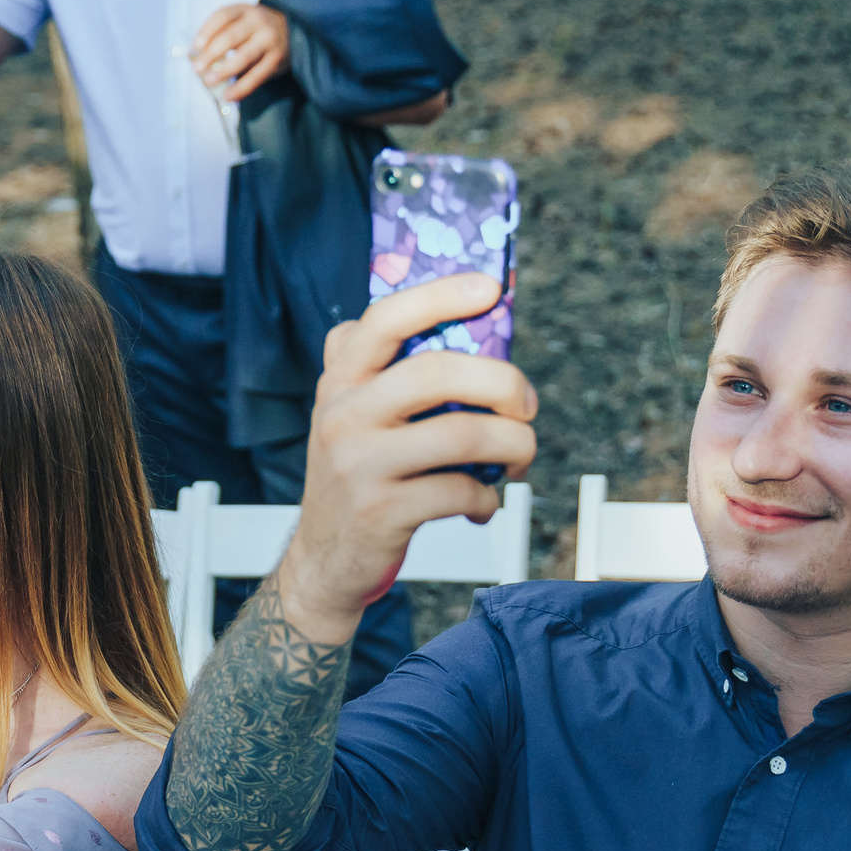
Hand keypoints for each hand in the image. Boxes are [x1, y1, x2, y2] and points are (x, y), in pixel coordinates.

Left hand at [192, 3, 289, 101]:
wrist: (291, 31)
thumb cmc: (255, 30)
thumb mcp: (240, 22)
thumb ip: (221, 34)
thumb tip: (195, 57)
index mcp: (244, 10)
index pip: (222, 16)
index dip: (206, 31)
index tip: (195, 47)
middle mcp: (258, 22)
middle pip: (231, 36)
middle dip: (211, 53)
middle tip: (197, 68)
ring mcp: (269, 40)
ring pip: (244, 56)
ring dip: (224, 71)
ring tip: (210, 81)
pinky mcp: (276, 60)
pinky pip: (257, 76)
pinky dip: (242, 88)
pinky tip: (229, 96)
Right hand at [278, 274, 535, 639]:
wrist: (323, 560)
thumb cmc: (359, 478)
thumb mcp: (355, 417)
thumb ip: (390, 372)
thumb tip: (478, 329)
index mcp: (341, 380)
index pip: (387, 319)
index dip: (441, 295)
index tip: (490, 289)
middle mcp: (343, 414)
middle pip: (438, 372)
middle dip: (504, 383)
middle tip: (527, 404)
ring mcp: (359, 463)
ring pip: (462, 434)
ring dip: (513, 444)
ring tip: (520, 456)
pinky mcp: (381, 511)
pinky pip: (459, 490)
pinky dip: (487, 498)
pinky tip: (482, 503)